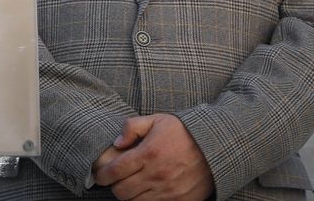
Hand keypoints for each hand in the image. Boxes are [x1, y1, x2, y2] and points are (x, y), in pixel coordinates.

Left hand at [92, 113, 214, 200]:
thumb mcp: (158, 120)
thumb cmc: (183, 133)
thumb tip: (116, 142)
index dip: (102, 175)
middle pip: (122, 191)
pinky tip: (145, 192)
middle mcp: (156, 175)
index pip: (115, 171)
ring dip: (128, 195)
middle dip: (114, 186)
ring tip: (130, 185)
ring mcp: (168, 191)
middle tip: (114, 180)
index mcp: (149, 153)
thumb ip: (133, 127)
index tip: (99, 175)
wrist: (214, 148)